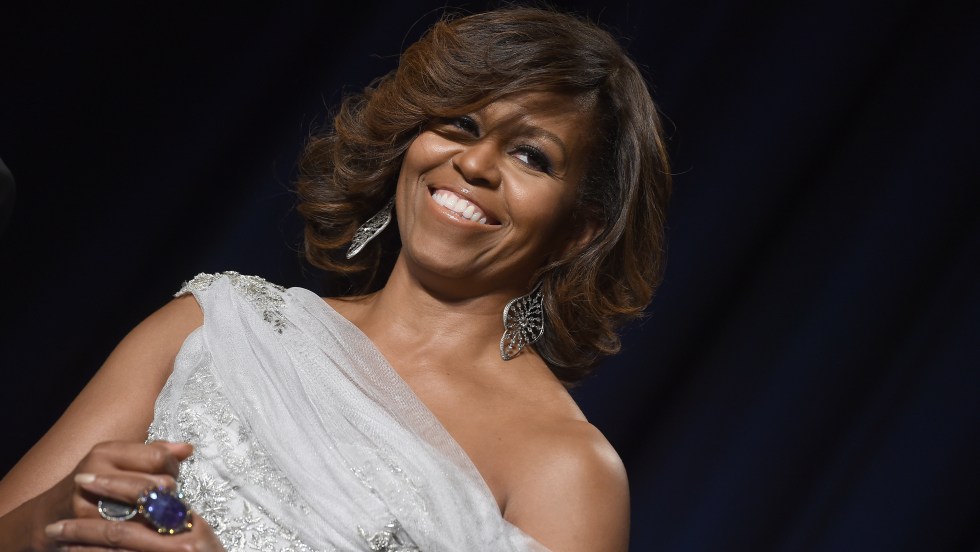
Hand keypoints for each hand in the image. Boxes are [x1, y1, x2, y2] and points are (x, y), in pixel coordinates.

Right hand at [37, 440, 223, 550]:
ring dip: (158, 520)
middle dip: (168, 497)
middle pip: (153, 486)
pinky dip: (144, 537)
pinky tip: (151, 536)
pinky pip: (127, 537)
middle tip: (171, 503)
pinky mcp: (85, 531)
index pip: (158, 458)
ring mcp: (86, 505)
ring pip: (143, 515)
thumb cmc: (97, 483)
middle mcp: (93, 475)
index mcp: (105, 453)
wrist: (53, 514)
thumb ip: (155, 453)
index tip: (172, 477)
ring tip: (164, 520)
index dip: (173, 469)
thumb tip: (187, 449)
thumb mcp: (120, 460)